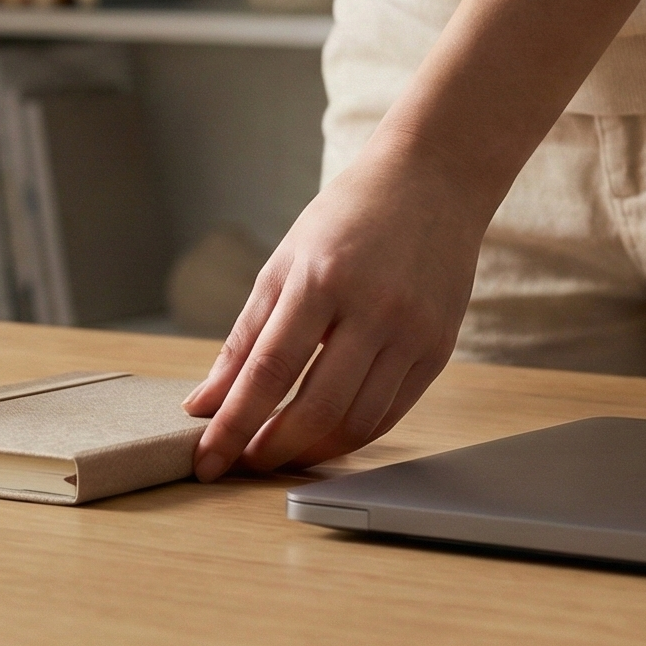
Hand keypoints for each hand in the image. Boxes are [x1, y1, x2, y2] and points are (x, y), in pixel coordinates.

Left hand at [180, 137, 485, 477]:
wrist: (433, 180)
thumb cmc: (349, 217)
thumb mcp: (284, 263)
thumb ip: (244, 338)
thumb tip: (206, 403)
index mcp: (322, 277)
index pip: (269, 370)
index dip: (234, 424)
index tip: (207, 459)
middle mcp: (374, 307)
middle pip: (316, 406)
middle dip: (272, 449)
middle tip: (243, 464)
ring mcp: (413, 330)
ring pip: (358, 421)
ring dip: (312, 451)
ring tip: (280, 454)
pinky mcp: (440, 348)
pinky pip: (392, 413)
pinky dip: (352, 436)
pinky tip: (324, 438)